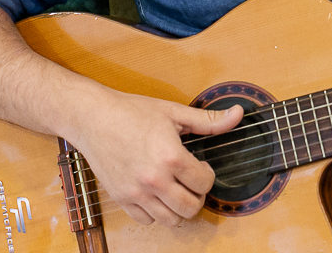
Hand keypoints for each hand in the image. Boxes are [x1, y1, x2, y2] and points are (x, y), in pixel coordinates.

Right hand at [69, 90, 242, 225]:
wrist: (93, 117)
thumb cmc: (132, 112)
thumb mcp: (174, 112)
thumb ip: (209, 120)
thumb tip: (238, 114)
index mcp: (171, 157)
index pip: (204, 183)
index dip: (208, 175)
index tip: (201, 167)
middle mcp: (154, 180)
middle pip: (191, 208)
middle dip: (198, 196)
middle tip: (192, 182)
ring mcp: (136, 192)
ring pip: (170, 220)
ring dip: (179, 208)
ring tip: (176, 190)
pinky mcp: (121, 198)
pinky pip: (146, 220)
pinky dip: (156, 213)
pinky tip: (156, 194)